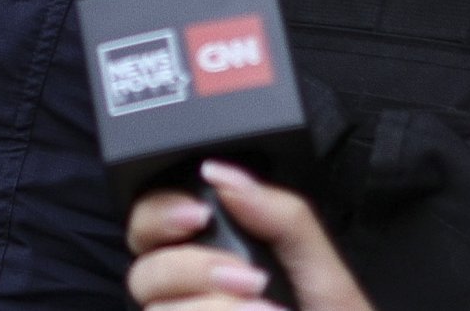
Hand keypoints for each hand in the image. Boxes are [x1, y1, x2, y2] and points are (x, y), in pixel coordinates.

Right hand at [125, 161, 372, 310]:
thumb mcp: (326, 278)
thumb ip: (283, 219)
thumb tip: (224, 173)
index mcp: (215, 266)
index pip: (151, 227)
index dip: (158, 214)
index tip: (196, 215)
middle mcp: (192, 303)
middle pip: (142, 272)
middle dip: (187, 267)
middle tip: (244, 275)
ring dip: (208, 308)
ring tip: (264, 310)